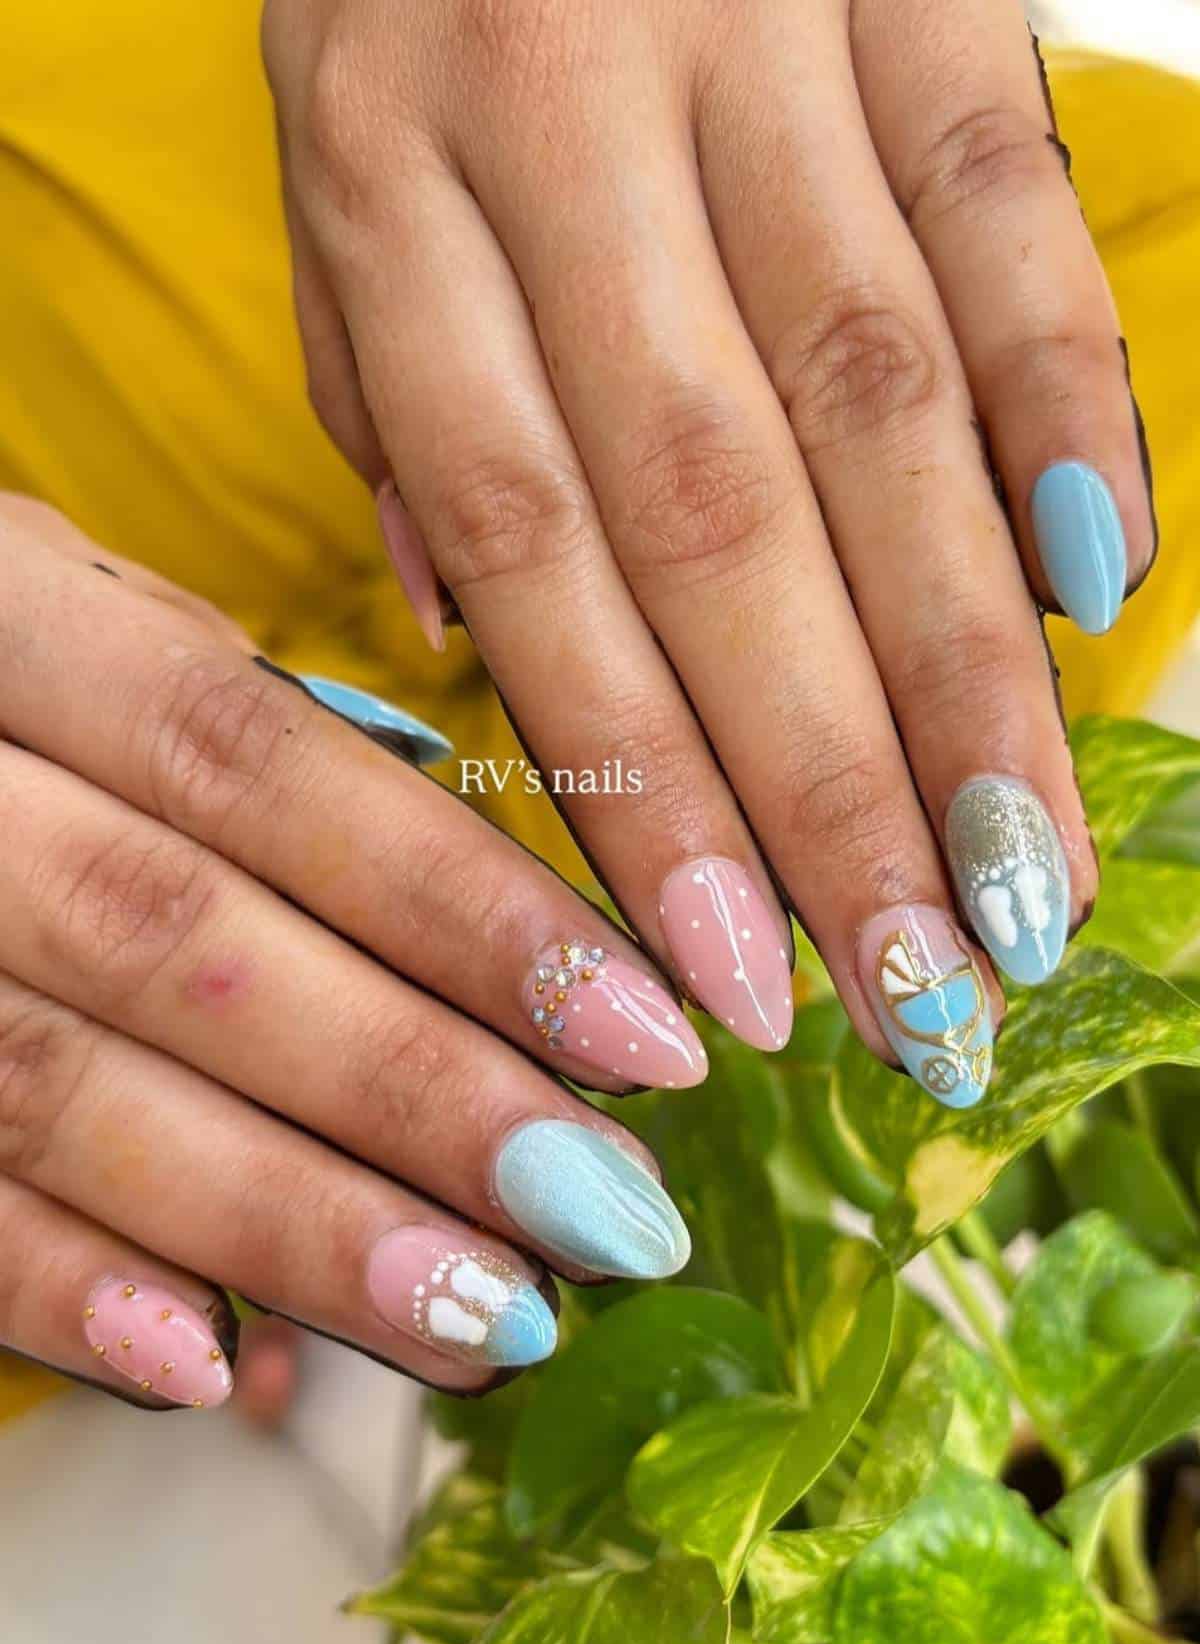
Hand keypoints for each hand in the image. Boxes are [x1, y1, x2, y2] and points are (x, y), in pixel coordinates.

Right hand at [0, 496, 698, 1407]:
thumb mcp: (81, 628)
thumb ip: (246, 737)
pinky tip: (218, 1369)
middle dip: (411, 1090)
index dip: (459, 905)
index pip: (256, 764)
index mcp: (4, 618)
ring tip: (487, 1319)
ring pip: (60, 1087)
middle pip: (180, 942)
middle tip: (606, 1212)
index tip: (646, 1036)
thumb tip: (490, 923)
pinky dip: (59, 1287)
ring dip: (290, 1225)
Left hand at [264, 0, 1154, 1108]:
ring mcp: (762, 32)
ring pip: (883, 405)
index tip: (725, 977)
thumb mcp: (334, 161)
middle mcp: (572, 118)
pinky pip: (1008, 206)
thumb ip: (391, 402)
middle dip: (827, 787)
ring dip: (965, 668)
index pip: (532, 549)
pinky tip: (1108, 587)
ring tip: (1015, 874)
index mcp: (396, 178)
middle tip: (916, 992)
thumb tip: (484, 651)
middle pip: (722, 519)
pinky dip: (1074, 395)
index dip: (640, 788)